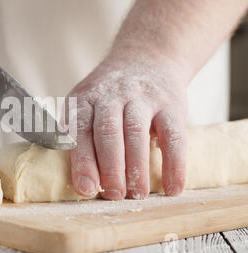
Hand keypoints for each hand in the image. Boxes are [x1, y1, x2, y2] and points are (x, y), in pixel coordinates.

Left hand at [68, 51, 189, 199]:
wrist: (146, 58)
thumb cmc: (110, 96)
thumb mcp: (87, 103)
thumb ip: (79, 134)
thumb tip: (79, 182)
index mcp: (85, 98)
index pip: (80, 131)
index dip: (83, 161)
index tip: (86, 188)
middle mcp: (112, 95)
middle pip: (108, 132)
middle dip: (110, 167)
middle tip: (113, 194)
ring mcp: (142, 97)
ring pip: (137, 133)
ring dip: (137, 168)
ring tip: (137, 194)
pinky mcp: (171, 104)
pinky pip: (173, 136)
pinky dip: (174, 164)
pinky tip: (172, 188)